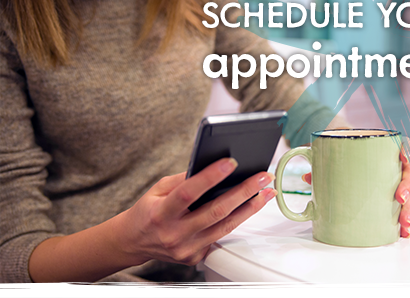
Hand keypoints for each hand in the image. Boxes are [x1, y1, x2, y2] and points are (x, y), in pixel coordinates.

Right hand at [115, 158, 275, 266]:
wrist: (134, 242)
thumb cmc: (147, 211)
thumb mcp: (158, 189)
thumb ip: (183, 179)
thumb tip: (212, 166)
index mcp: (160, 213)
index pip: (188, 193)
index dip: (210, 177)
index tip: (231, 162)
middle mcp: (174, 234)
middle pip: (215, 211)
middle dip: (244, 191)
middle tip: (262, 177)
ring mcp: (186, 248)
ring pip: (225, 226)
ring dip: (250, 207)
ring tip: (266, 191)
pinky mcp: (196, 257)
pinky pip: (221, 236)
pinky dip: (237, 220)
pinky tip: (250, 207)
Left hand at [301, 148, 409, 238]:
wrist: (340, 150)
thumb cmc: (340, 149)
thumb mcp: (330, 151)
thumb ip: (319, 162)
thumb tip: (308, 177)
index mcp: (382, 149)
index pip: (400, 145)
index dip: (405, 151)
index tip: (403, 157)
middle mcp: (392, 164)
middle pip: (408, 174)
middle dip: (408, 189)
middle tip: (400, 200)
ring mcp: (393, 180)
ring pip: (408, 193)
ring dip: (409, 209)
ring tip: (404, 225)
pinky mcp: (389, 194)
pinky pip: (401, 206)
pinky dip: (402, 219)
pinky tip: (402, 232)